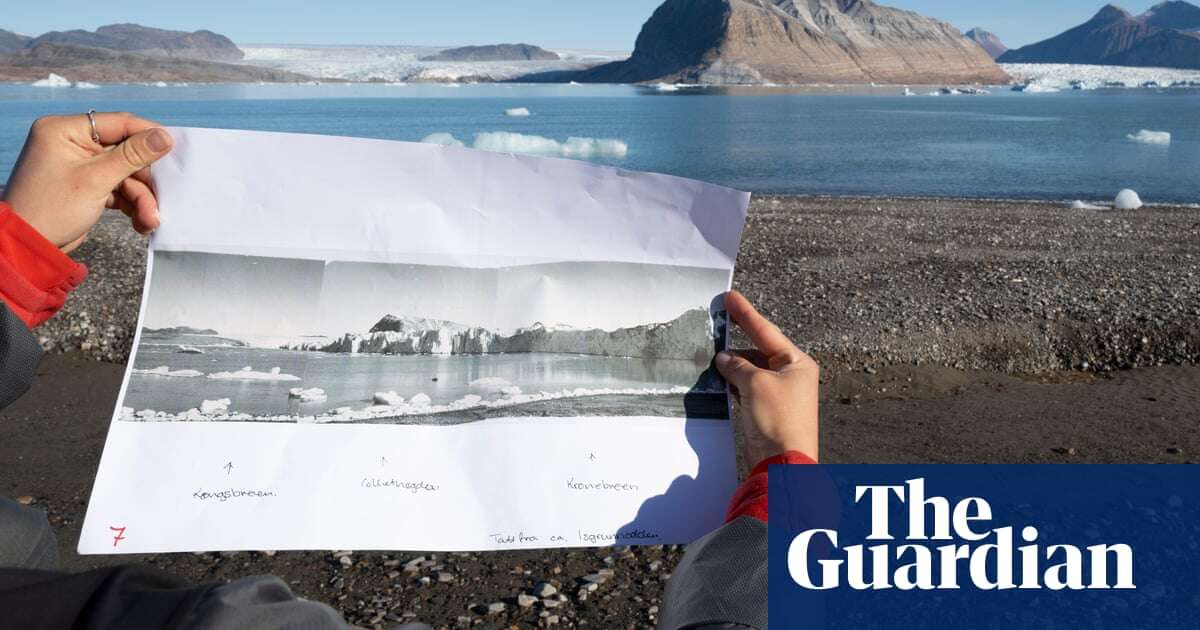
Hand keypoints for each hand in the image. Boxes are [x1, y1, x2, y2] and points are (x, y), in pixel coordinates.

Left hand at [2, 112, 172, 252]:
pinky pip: (118, 188)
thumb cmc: (51, 209)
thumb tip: (165, 136)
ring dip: (141, 198)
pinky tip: (141, 221)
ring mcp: (80, 165)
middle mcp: (72, 143)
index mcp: (65, 130)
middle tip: (163, 200)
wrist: (27, 247)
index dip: (149, 136)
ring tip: (150, 220)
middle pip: (126, 152)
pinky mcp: (87, 185)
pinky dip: (131, 204)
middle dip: (145, 181)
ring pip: (125, 174)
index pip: (118, 123)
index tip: (175, 150)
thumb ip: (133, 156)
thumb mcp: (96, 180)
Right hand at [715, 291, 819, 463]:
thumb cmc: (777, 419)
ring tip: (710, 355)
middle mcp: (791, 376)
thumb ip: (737, 365)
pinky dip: (733, 382)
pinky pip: (747, 388)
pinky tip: (718, 377)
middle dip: (737, 342)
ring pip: (751, 370)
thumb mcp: (755, 383)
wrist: (782, 462)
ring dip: (733, 365)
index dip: (746, 314)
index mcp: (797, 363)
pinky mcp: (767, 410)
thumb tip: (724, 358)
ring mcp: (779, 394)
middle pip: (759, 350)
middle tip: (715, 324)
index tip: (730, 297)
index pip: (767, 331)